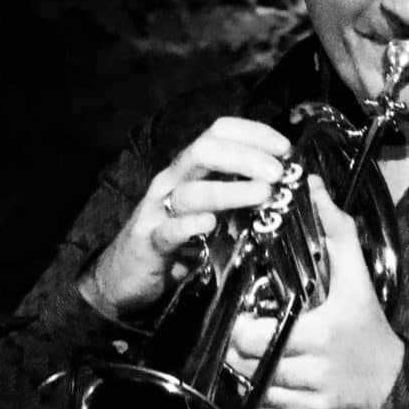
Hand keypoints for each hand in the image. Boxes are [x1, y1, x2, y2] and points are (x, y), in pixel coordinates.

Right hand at [79, 116, 292, 321]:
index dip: (253, 132)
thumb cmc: (176, 237)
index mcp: (190, 168)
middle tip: (276, 173)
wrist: (124, 276)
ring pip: (190, 191)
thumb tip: (284, 182)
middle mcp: (172, 181)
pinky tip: (210, 224)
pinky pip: (168, 231)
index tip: (285, 148)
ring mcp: (158, 211)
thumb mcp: (209, 207)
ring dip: (230, 190)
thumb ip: (237, 191)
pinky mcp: (149, 244)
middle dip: (245, 156)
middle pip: (205, 151)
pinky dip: (189, 225)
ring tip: (262, 194)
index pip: (219, 132)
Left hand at [226, 175, 404, 408]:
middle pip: (246, 366)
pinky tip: (263, 382)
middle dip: (236, 350)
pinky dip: (255, 402)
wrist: (392, 386)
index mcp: (321, 336)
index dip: (238, 326)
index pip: (253, 338)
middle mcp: (313, 375)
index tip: (239, 312)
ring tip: (247, 356)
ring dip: (243, 376)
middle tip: (237, 333)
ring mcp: (307, 406)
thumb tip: (313, 187)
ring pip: (250, 394)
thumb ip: (334, 229)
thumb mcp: (355, 275)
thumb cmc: (366, 324)